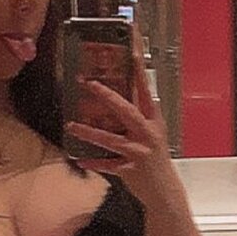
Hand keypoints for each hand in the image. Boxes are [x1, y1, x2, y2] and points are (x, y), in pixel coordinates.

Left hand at [64, 24, 178, 207]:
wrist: (165, 193)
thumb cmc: (156, 161)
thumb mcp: (151, 134)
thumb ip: (136, 116)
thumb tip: (115, 98)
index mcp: (154, 119)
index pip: (145, 86)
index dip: (137, 64)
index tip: (131, 42)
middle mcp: (148, 133)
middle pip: (126, 110)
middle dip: (107, 96)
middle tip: (88, 83)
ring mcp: (139, 152)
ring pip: (111, 139)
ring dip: (90, 132)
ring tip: (71, 125)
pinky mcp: (130, 170)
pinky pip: (108, 165)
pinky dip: (94, 163)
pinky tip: (80, 159)